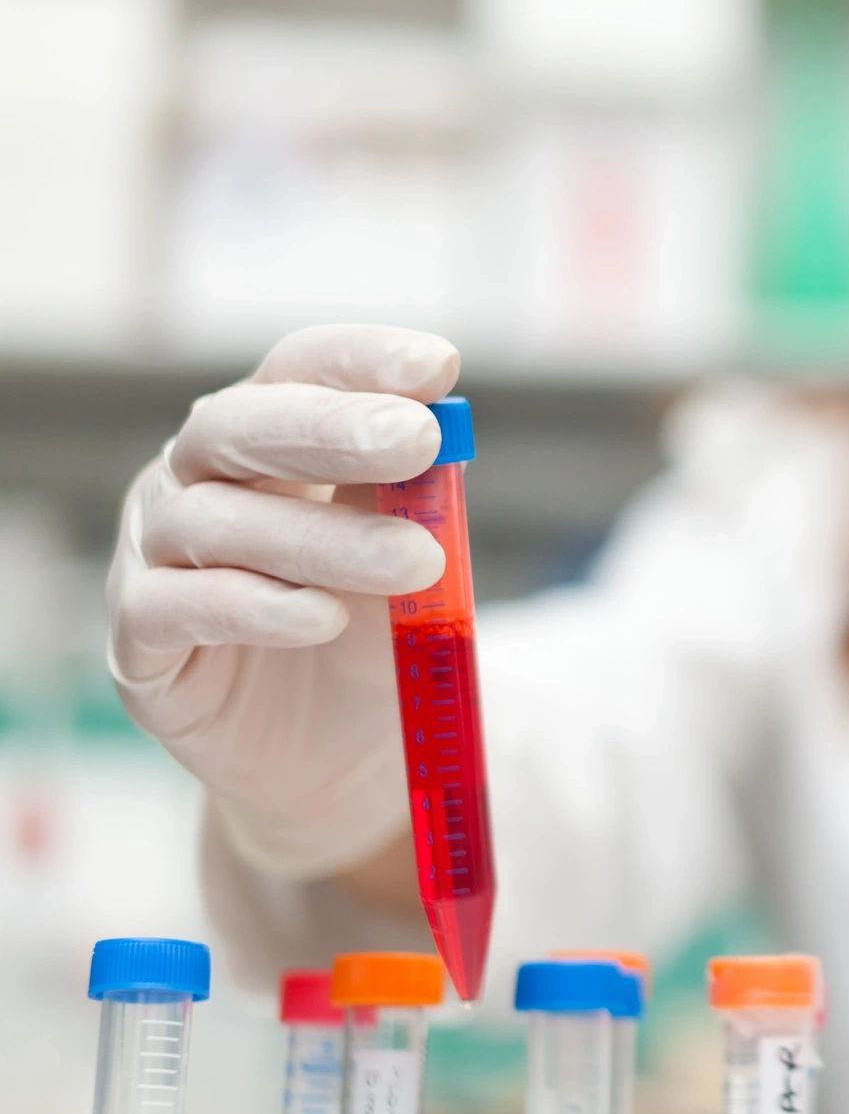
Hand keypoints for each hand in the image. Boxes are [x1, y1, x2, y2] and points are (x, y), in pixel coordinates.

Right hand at [108, 325, 456, 879]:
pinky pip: (175, 609)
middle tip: (417, 438)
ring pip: (216, 524)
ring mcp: (155, 556)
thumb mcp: (408, 554)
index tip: (440, 366)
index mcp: (265, 439)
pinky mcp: (137, 642)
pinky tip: (323, 618)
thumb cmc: (371, 631)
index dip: (360, 360)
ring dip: (325, 538)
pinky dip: (254, 608)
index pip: (297, 370)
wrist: (335, 753)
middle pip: (238, 428)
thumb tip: (445, 434)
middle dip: (331, 428)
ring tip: (415, 561)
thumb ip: (414, 497)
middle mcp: (194, 480)